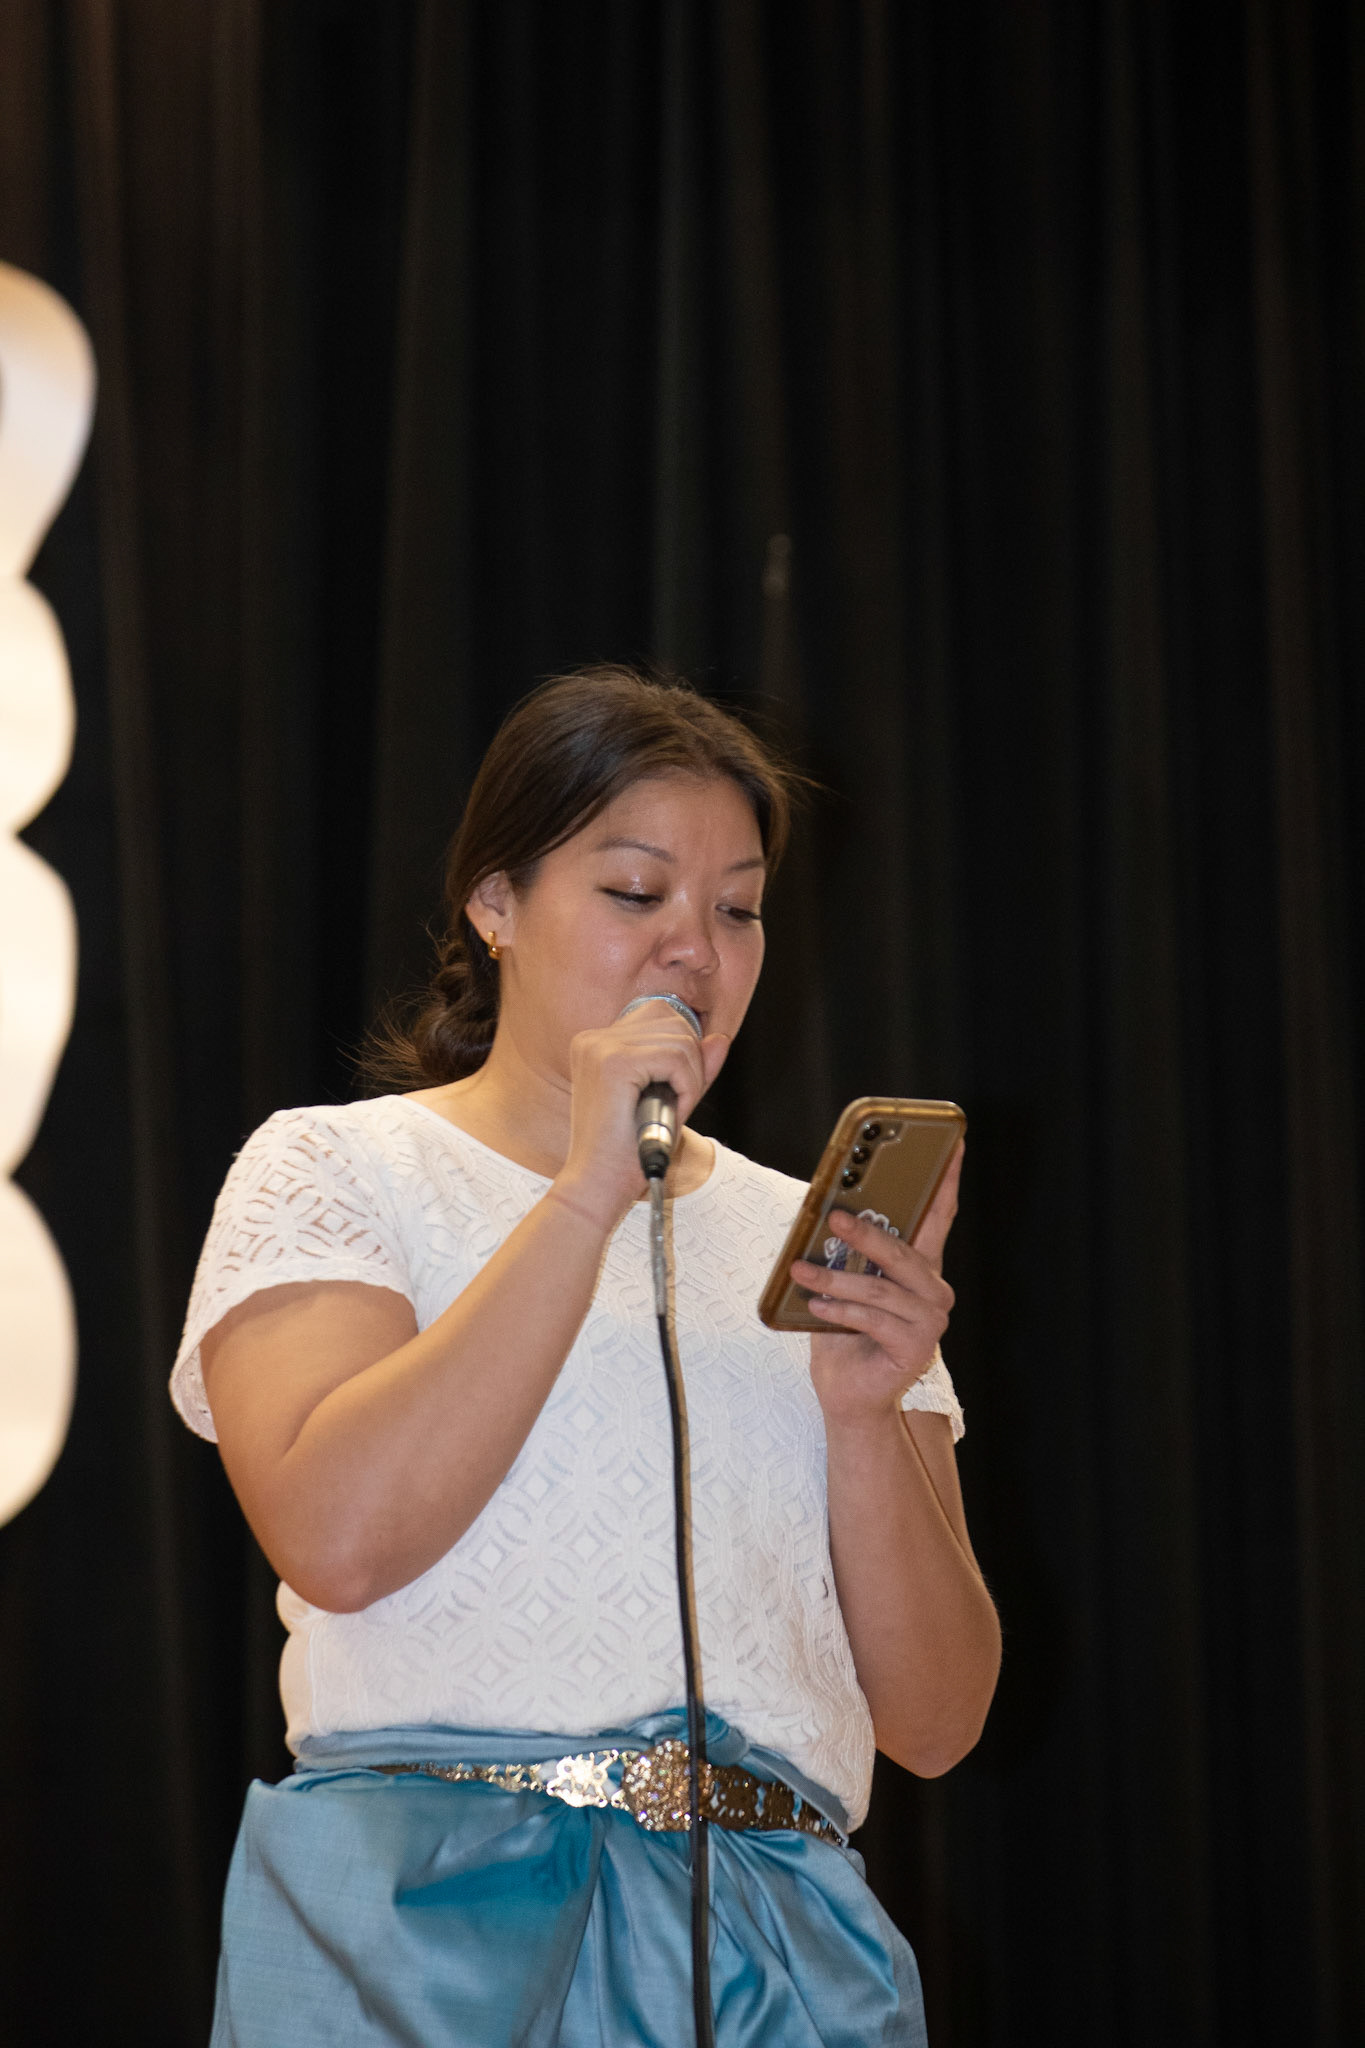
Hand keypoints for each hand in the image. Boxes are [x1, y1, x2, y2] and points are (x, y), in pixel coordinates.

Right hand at [555, 999, 730, 1223]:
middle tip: (675, 1105)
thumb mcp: (668, 1100)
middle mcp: (593, 1038)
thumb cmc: (629, 1151)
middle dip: (690, 1064)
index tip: (676, 1088)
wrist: (599, 1186)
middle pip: (672, 1020)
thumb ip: (693, 1068)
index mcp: (597, 1043)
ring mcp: (600, 1047)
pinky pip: (676, 1059)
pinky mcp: (615, 1062)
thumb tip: (720, 1038)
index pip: (659, 1015)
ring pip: (680, 1040)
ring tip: (670, 1112)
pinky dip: (687, 1088)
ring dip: (690, 1080)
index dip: (683, 1050)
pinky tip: (671, 1113)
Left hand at [795, 1141, 962, 1427]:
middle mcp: (933, 1291)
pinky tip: (817, 1306)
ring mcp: (930, 1321)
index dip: (946, 1180)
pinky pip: (874, 1320)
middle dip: (865, 1233)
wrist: (850, 1394)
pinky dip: (841, 1311)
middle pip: (902, 1251)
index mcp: (920, 1268)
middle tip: (834, 1219)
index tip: (951, 1143)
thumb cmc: (845, 1334)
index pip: (939, 1216)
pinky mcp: (916, 1347)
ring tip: (801, 1273)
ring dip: (836, 1279)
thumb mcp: (845, 1284)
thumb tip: (826, 1216)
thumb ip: (848, 1254)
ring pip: (881, 1289)